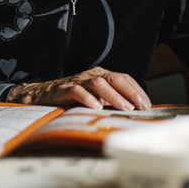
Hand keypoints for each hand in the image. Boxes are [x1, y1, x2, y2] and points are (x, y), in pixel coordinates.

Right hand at [8, 67, 150, 110]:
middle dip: (130, 92)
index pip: (123, 78)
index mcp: (101, 75)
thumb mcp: (95, 98)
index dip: (136, 90)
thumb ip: (110, 101)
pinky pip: (77, 91)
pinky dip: (88, 98)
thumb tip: (133, 112)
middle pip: (114, 78)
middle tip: (140, 106)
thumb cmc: (72, 99)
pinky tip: (96, 107)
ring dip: (114, 96)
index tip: (147, 103)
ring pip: (99, 84)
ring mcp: (78, 81)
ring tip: (125, 108)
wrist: (42, 96)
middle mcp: (91, 75)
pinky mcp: (65, 89)